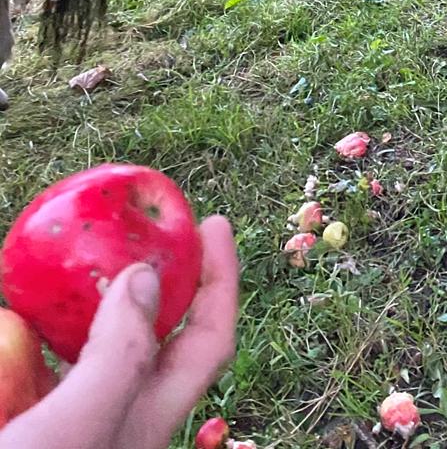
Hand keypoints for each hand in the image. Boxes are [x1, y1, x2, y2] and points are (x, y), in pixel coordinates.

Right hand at [0, 217, 237, 448]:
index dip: (221, 280)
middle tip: (138, 232)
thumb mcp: (74, 429)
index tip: (213, 223)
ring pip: (90, 352)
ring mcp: (70, 427)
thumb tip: (144, 279)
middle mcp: (114, 424)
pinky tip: (13, 313)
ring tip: (70, 263)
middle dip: (154, 284)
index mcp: (144, 425)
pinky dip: (30, 338)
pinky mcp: (29, 426)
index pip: (210, 343)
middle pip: (153, 340)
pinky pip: (35, 369)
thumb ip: (115, 357)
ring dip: (84, 307)